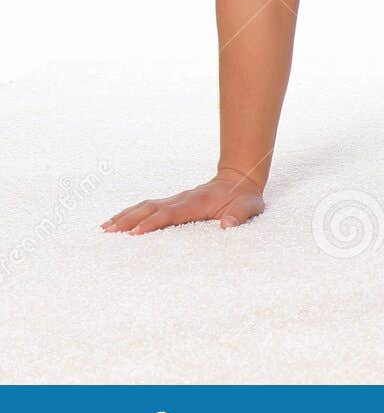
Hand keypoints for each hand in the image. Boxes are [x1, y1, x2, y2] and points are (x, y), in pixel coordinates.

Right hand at [100, 168, 265, 234]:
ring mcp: (176, 199)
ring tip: (105, 227)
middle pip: (151, 208)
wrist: (241, 180)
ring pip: (146, 205)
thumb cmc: (244, 198)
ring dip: (126, 215)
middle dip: (130, 219)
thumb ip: (239, 215)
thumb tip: (227, 225)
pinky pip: (149, 207)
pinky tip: (118, 221)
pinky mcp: (173, 202)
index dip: (153, 222)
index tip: (136, 232)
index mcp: (197, 203)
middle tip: (109, 231)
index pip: (171, 213)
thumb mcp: (249, 207)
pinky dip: (132, 212)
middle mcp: (182, 199)